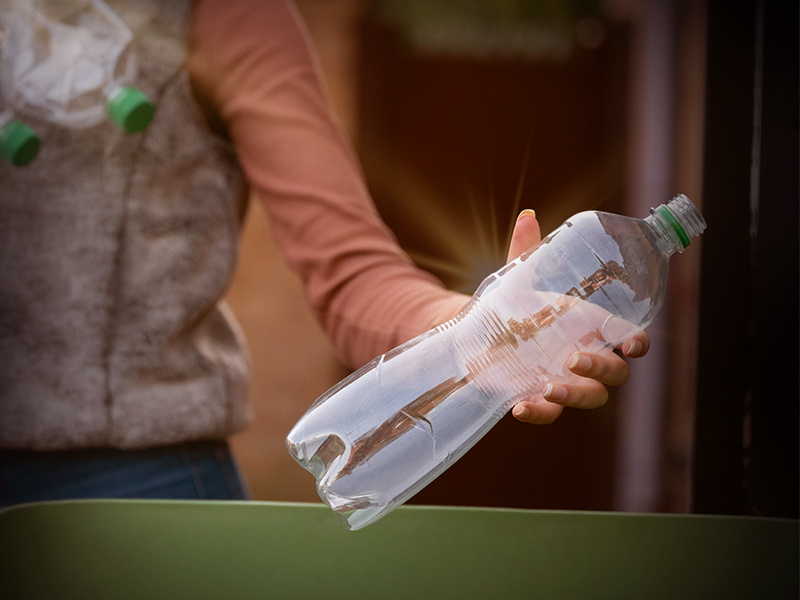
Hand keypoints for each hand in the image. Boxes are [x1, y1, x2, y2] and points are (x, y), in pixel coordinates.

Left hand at [505, 209, 649, 424]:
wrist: (479, 332)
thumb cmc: (515, 304)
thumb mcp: (520, 279)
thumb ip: (527, 251)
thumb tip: (527, 215)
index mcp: (591, 327)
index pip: (630, 340)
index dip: (637, 344)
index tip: (631, 344)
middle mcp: (585, 357)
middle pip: (615, 374)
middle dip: (601, 368)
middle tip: (574, 359)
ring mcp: (564, 380)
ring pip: (589, 397)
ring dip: (574, 395)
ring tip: (548, 387)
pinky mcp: (537, 398)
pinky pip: (548, 414)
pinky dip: (538, 413)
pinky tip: (519, 409)